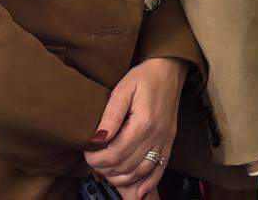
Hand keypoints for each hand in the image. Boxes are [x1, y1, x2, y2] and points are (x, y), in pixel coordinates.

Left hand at [84, 57, 187, 198]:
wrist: (170, 70)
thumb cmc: (144, 77)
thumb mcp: (123, 89)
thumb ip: (110, 115)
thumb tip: (97, 139)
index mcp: (144, 123)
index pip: (114, 154)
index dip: (95, 159)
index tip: (87, 151)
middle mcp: (156, 135)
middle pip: (125, 167)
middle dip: (104, 169)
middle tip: (94, 160)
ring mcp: (165, 140)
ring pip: (140, 173)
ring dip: (120, 178)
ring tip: (107, 170)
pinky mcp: (169, 142)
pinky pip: (160, 169)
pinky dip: (148, 183)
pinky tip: (138, 191)